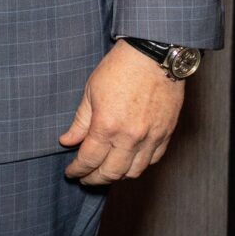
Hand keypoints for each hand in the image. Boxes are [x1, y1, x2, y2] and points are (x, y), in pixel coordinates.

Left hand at [60, 41, 187, 183]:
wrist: (154, 56)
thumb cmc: (120, 68)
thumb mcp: (90, 92)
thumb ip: (80, 122)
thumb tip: (67, 141)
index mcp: (107, 126)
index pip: (89, 160)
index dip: (78, 170)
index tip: (71, 173)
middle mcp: (130, 137)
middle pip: (111, 173)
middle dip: (95, 179)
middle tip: (86, 178)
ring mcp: (151, 137)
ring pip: (134, 172)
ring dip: (118, 176)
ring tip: (106, 172)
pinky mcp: (167, 133)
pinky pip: (153, 160)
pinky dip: (139, 165)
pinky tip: (129, 161)